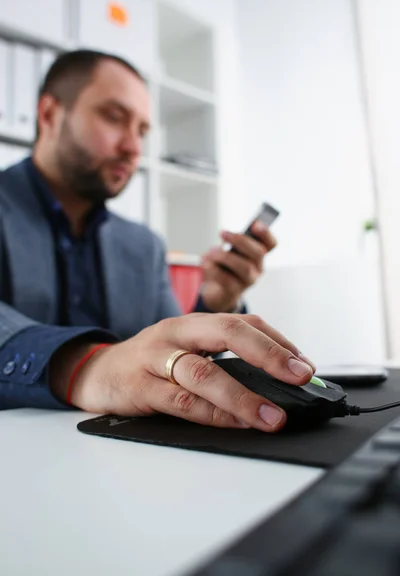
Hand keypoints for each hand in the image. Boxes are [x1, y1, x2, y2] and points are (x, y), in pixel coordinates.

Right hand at [50, 313, 314, 432]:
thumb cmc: (149, 362)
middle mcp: (176, 333)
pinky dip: (212, 414)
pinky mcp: (139, 387)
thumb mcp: (184, 349)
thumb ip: (219, 360)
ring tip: (273, 416)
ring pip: (204, 373)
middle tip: (299, 377)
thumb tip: (273, 384)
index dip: (277, 342)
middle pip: (227, 333)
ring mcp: (155, 358)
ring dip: (243, 396)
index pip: (243, 322)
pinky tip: (235, 424)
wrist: (95, 371)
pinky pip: (179, 401)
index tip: (305, 366)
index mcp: (193, 323)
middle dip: (268, 354)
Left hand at [200, 221, 276, 311]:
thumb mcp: (229, 250)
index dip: (266, 233)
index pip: (271, 243)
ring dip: (225, 256)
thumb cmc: (224, 265)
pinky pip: (227, 280)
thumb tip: (226, 237)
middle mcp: (258, 268)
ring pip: (245, 267)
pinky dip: (214, 269)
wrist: (217, 291)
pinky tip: (205, 264)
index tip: (255, 224)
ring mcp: (248, 281)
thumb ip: (231, 243)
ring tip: (210, 253)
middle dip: (240, 240)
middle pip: (258, 253)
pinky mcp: (235, 291)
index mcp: (259, 255)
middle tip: (222, 233)